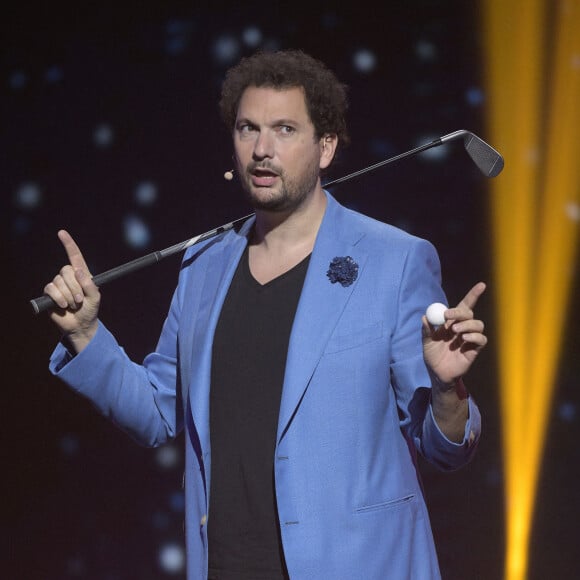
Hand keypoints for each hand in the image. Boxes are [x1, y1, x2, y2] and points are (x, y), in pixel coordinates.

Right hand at [43, 230, 100, 352]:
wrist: (80, 325)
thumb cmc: (90, 310)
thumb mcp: (95, 298)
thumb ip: (90, 285)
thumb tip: (78, 271)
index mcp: (82, 274)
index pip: (75, 256)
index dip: (68, 245)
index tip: (62, 233)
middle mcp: (69, 277)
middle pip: (67, 270)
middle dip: (75, 287)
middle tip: (80, 300)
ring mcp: (58, 285)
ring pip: (59, 281)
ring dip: (68, 295)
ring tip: (73, 305)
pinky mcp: (50, 294)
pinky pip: (51, 289)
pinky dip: (59, 298)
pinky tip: (63, 306)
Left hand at [422, 282, 486, 384]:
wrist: (437, 373)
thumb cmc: (432, 356)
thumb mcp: (426, 341)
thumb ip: (426, 330)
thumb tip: (424, 317)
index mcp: (452, 322)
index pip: (465, 305)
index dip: (474, 295)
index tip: (482, 285)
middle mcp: (463, 328)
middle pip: (469, 313)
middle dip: (459, 312)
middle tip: (448, 316)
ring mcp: (470, 338)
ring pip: (478, 324)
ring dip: (467, 324)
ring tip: (454, 331)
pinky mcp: (475, 349)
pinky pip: (481, 339)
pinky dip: (474, 336)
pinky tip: (464, 338)